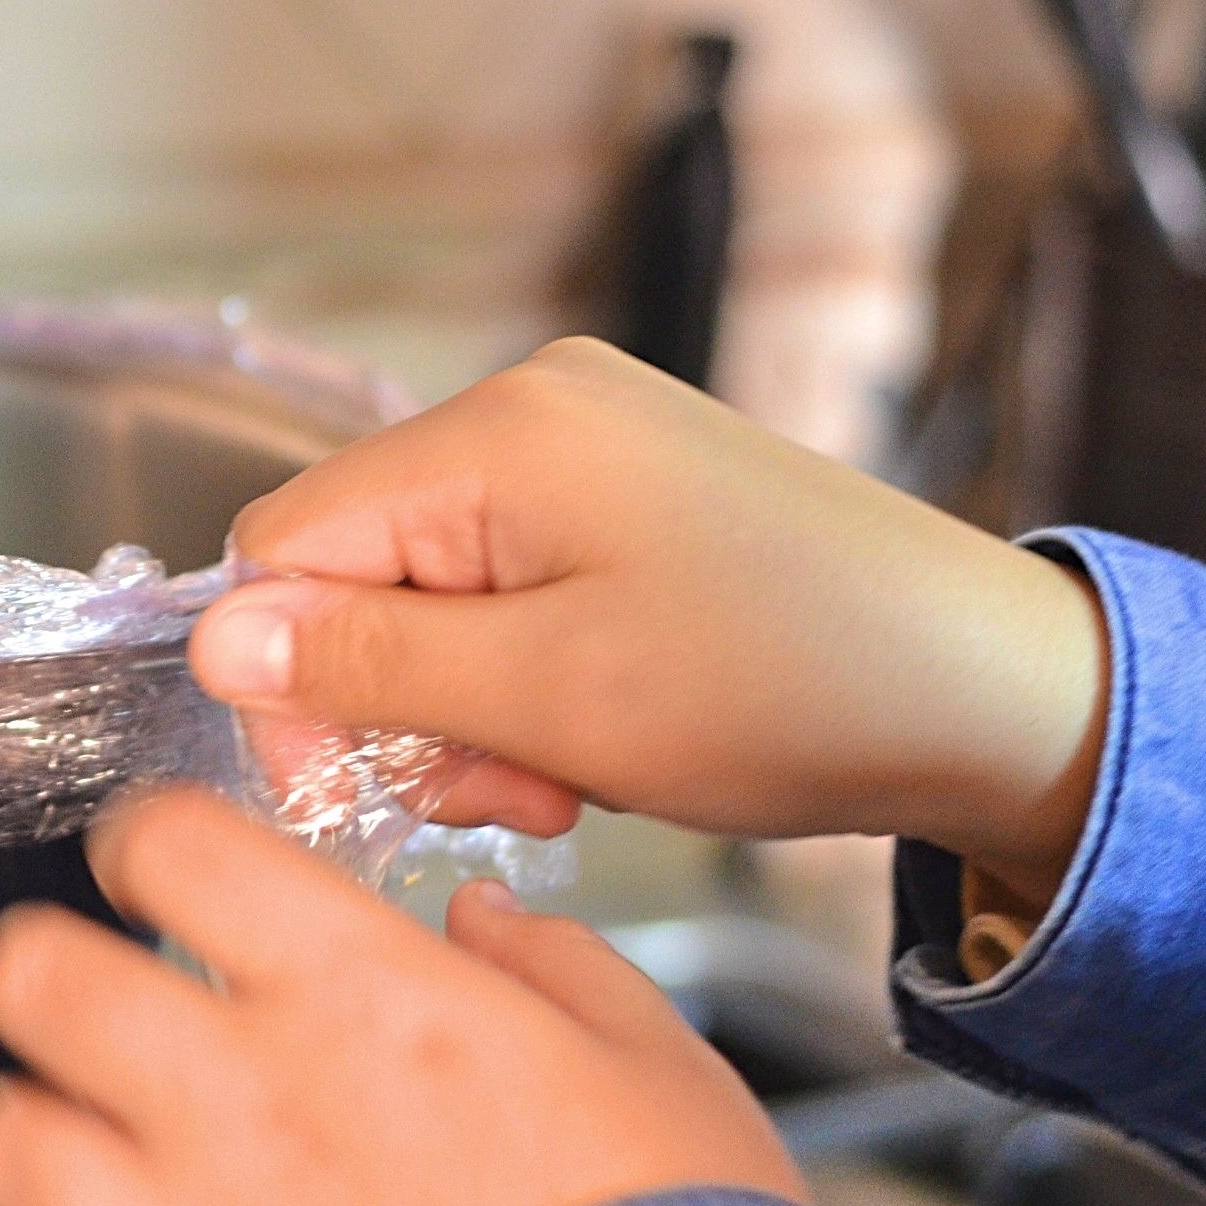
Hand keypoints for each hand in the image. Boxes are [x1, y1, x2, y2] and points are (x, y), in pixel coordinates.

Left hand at [0, 788, 800, 1205]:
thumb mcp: (660, 1065)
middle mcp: (253, 1109)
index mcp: (366, 1001)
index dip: (146, 842)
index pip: (173, 850)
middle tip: (84, 988)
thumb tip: (484, 918)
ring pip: (9, 1151)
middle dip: (48, 969)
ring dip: (36, 1133)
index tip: (155, 862)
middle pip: (36, 983)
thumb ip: (553, 967)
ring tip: (82, 1138)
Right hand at [200, 340, 1107, 906]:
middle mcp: (530, 415)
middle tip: (488, 790)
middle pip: (353, 571)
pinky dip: (524, 684)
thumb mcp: (548, 695)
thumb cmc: (793, 683)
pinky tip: (591, 738)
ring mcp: (584, 453)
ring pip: (427, 599)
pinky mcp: (625, 502)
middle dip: (396, 702)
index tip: (343, 779)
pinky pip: (506, 595)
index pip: (285, 543)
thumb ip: (364, 663)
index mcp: (497, 435)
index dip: (287, 675)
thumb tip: (215, 638)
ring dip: (466, 711)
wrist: (990, 692)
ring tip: (561, 774)